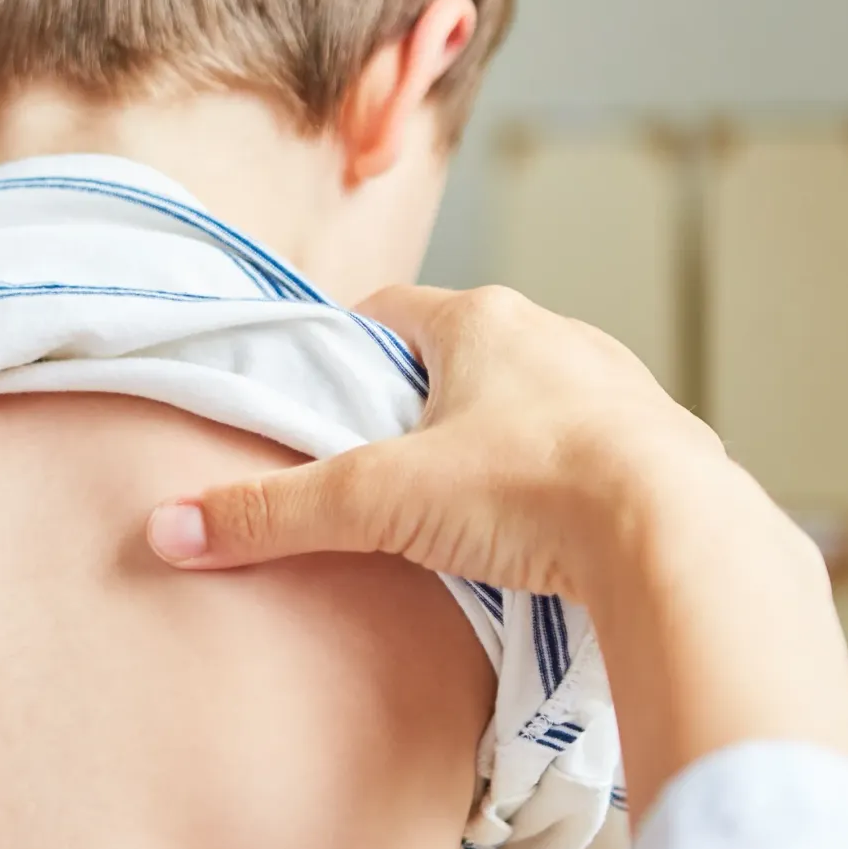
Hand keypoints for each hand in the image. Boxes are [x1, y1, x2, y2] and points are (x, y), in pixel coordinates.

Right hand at [145, 284, 723, 600]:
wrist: (678, 537)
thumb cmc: (529, 493)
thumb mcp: (380, 503)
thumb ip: (275, 514)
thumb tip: (168, 529)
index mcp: (482, 321)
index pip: (389, 311)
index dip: (346, 353)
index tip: (324, 403)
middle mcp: (556, 335)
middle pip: (461, 356)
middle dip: (419, 407)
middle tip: (383, 473)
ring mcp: (617, 388)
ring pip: (533, 400)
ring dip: (495, 442)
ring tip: (463, 513)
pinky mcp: (663, 446)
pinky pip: (593, 450)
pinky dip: (561, 480)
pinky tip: (545, 534)